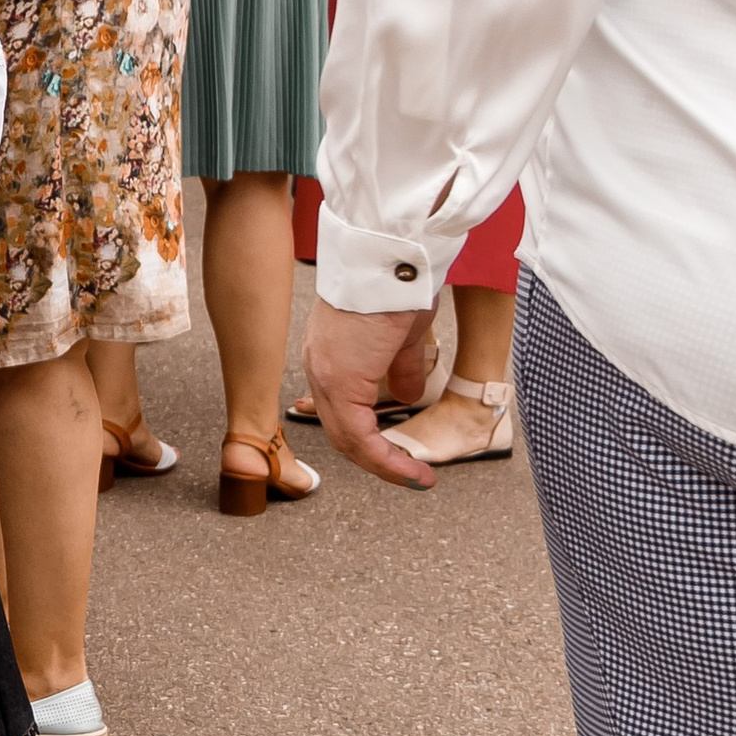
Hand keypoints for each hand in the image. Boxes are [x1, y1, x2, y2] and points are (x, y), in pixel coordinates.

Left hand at [304, 299, 434, 487]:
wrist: (391, 256)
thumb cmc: (400, 282)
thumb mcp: (402, 336)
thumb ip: (399, 367)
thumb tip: (405, 395)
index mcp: (331, 354)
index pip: (342, 410)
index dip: (370, 437)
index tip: (399, 454)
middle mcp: (320, 367)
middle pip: (341, 431)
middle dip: (378, 459)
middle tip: (410, 475)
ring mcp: (326, 374)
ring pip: (347, 438)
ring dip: (383, 465)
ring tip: (415, 478)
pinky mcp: (339, 379)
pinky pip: (358, 435)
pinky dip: (384, 458)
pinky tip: (409, 468)